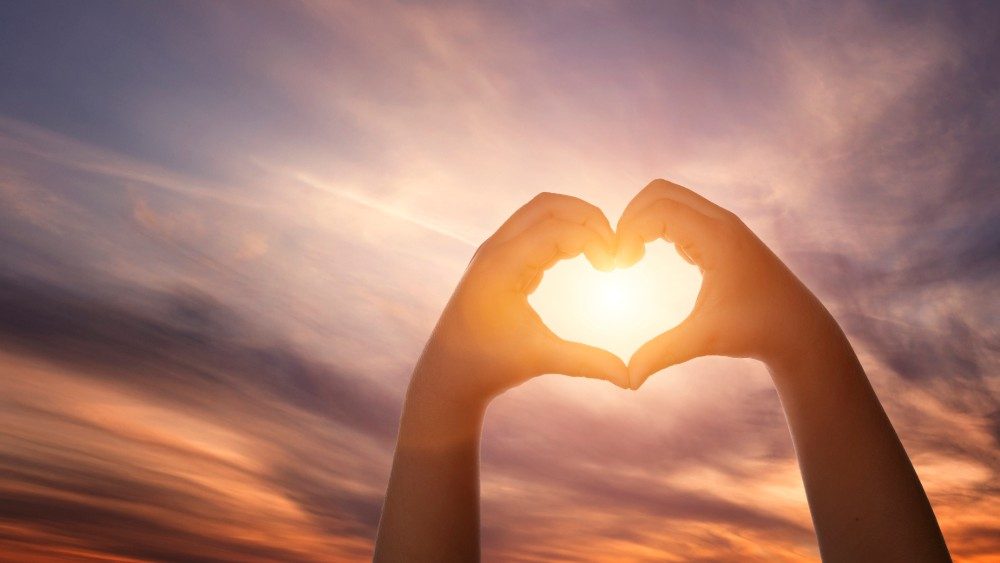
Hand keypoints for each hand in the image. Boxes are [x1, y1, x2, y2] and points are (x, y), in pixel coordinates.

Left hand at [416, 192, 629, 407]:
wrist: (448, 372)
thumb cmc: (490, 366)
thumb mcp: (540, 359)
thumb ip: (587, 363)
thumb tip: (629, 379)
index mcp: (501, 267)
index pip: (557, 230)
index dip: (594, 240)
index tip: (614, 266)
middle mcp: (493, 250)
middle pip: (548, 206)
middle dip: (587, 217)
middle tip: (614, 246)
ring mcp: (492, 250)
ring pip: (539, 211)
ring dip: (574, 220)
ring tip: (603, 248)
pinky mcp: (497, 258)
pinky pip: (533, 228)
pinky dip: (561, 231)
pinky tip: (582, 255)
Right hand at [616, 179, 836, 386]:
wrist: (799, 329)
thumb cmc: (756, 331)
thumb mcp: (704, 340)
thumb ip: (662, 353)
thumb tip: (626, 380)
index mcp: (716, 237)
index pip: (657, 209)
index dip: (628, 231)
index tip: (618, 266)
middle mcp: (721, 222)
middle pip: (660, 191)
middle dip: (630, 218)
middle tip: (619, 256)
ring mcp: (724, 225)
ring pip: (671, 199)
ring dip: (643, 221)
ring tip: (630, 258)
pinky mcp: (724, 235)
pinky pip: (682, 213)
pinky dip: (658, 226)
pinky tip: (652, 258)